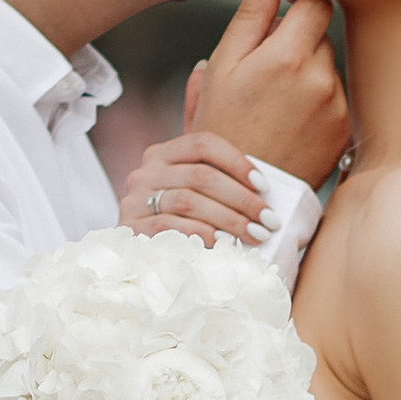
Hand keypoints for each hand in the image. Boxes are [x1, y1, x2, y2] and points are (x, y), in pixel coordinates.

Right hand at [120, 131, 273, 249]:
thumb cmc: (179, 223)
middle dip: (242, 199)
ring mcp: (135, 199)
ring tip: (255, 234)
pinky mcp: (132, 227)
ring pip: (189, 201)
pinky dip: (203, 234)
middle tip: (268, 220)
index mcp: (163, 154)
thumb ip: (217, 186)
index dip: (237, 162)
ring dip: (229, 219)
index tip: (264, 186)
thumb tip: (263, 196)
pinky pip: (172, 227)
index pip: (203, 144)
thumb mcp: (194, 195)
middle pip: (201, 176)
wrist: (138, 256)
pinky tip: (224, 243)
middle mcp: (146, 172)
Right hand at [191, 0, 348, 185]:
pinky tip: (290, 122)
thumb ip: (251, 15)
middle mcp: (320, 78)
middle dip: (296, 39)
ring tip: (275, 103)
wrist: (246, 193)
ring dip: (306, 71)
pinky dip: (316, 100)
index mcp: (288, 56)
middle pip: (320, 33)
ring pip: (326, 65)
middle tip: (265, 69)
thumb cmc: (223, 127)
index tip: (285, 6)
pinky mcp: (344, 128)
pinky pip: (334, 96)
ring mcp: (337, 105)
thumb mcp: (223, 68)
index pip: (316, 0)